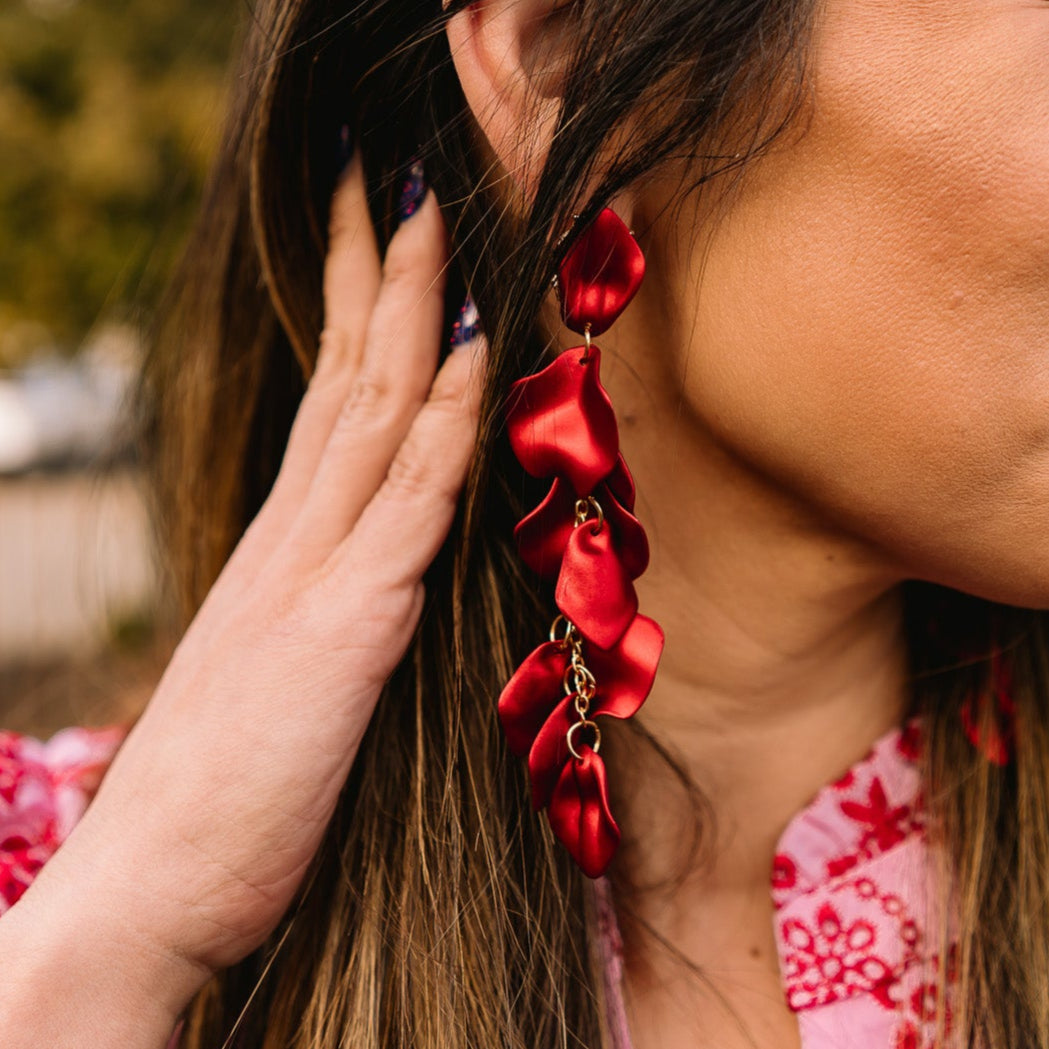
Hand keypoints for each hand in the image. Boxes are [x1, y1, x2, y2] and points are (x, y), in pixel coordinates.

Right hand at [0, 155, 484, 1045]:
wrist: (153, 888)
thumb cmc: (221, 798)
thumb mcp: (278, 677)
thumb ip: (323, 609)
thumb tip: (369, 570)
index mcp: (280, 551)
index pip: (326, 403)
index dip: (356, 315)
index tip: (374, 238)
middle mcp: (293, 541)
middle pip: (346, 379)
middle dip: (376, 273)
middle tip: (393, 179)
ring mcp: (316, 576)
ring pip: (374, 414)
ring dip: (410, 310)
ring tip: (429, 216)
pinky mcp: (346, 629)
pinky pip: (408, 502)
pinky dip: (441, 422)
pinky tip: (469, 353)